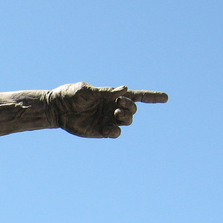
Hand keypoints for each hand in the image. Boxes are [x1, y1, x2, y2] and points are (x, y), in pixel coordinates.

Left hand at [47, 82, 166, 138]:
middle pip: (133, 109)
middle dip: (130, 106)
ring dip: (126, 117)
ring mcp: (108, 120)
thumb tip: (124, 89)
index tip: (166, 98)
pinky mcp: (101, 131)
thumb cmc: (70, 95)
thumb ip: (104, 91)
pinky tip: (108, 129)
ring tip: (116, 113)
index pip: (136, 96)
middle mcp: (113, 108)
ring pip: (127, 121)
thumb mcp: (86, 90)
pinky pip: (115, 133)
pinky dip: (115, 131)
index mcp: (112, 95)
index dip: (151, 96)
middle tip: (118, 104)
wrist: (56, 109)